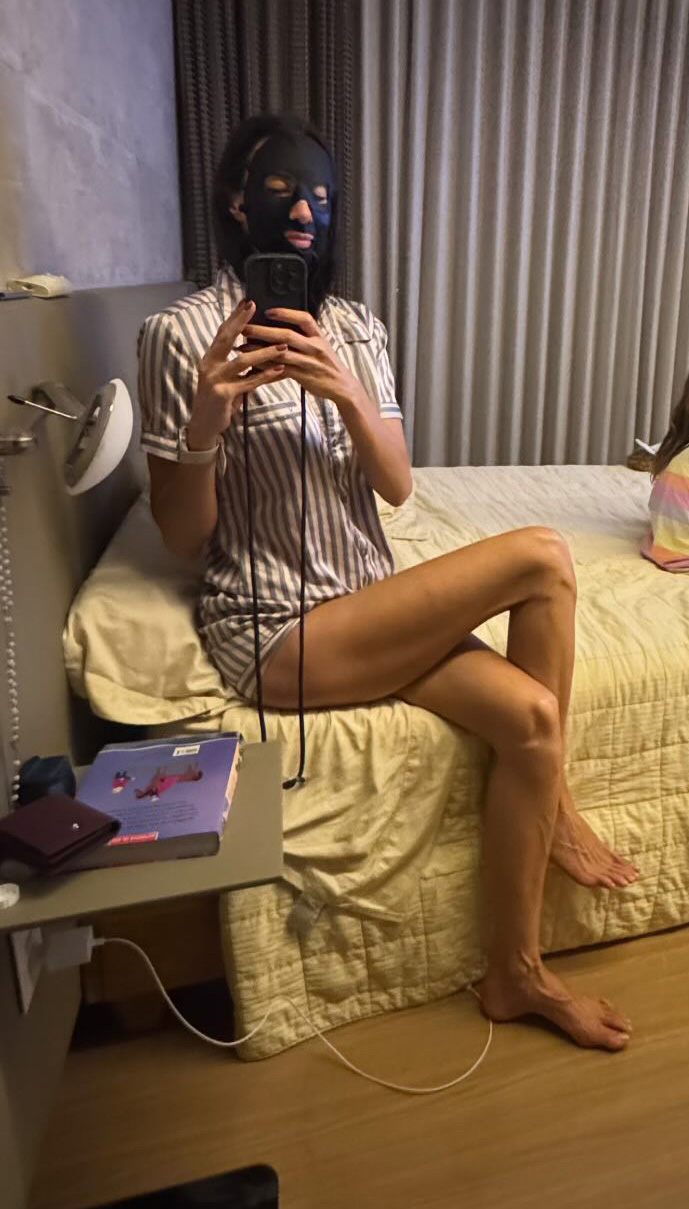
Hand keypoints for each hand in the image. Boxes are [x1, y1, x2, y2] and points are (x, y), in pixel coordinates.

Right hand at [187, 300, 287, 448]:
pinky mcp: (224, 395)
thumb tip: (254, 347)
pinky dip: (265, 376)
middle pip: (226, 338)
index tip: (247, 302)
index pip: (223, 333)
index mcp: (210, 358)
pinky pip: (248, 382)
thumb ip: (236, 364)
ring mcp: (215, 380)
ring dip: (264, 352)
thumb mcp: (225, 378)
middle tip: (255, 307)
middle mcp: (209, 365)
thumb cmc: (218, 400)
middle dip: (242, 322)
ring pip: (242, 361)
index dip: (235, 317)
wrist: (204, 425)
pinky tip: (279, 370)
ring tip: (283, 345)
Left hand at [243, 309, 363, 410]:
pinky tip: (254, 365)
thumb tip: (280, 330)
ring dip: (260, 349)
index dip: (286, 313)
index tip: (268, 311)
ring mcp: (309, 362)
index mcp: (319, 336)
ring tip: (243, 346)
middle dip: (264, 330)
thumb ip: (304, 337)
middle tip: (246, 327)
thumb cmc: (327, 365)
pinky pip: (282, 370)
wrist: (342, 386)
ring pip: (282, 353)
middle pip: (287, 335)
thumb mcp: (320, 346)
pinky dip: (267, 367)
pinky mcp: (303, 376)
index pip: (304, 319)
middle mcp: (315, 347)